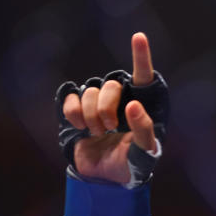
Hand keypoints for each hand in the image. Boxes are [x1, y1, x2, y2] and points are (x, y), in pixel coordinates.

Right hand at [59, 33, 158, 184]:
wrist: (107, 177)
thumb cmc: (133, 163)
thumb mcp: (144, 152)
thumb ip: (144, 130)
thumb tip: (132, 106)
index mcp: (142, 104)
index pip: (143, 76)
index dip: (140, 56)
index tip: (139, 37)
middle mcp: (121, 98)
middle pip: (111, 85)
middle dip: (107, 108)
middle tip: (110, 128)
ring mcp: (98, 102)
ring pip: (90, 91)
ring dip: (92, 116)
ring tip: (99, 133)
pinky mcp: (78, 109)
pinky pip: (71, 98)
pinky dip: (74, 114)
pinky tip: (81, 128)